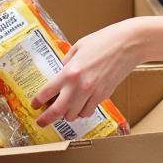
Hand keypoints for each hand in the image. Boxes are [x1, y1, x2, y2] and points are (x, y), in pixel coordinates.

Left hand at [31, 18, 162, 128]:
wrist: (128, 45)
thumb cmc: (103, 41)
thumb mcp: (78, 46)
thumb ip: (67, 61)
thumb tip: (61, 72)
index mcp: (70, 71)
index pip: (48, 91)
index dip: (38, 101)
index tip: (34, 105)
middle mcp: (80, 86)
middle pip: (59, 110)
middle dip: (47, 119)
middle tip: (40, 122)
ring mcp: (93, 93)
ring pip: (74, 115)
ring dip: (66, 115)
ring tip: (62, 112)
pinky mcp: (104, 96)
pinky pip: (88, 111)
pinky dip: (82, 112)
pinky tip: (79, 107)